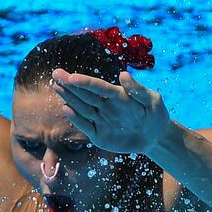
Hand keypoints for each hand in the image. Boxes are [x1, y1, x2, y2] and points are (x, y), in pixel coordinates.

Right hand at [51, 69, 170, 154]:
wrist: (155, 137)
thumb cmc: (155, 115)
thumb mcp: (153, 101)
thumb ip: (138, 90)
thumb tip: (123, 74)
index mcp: (118, 95)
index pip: (99, 87)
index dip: (86, 82)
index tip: (72, 76)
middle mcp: (106, 106)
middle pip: (85, 94)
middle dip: (70, 85)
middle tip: (56, 74)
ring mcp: (101, 120)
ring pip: (82, 108)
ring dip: (69, 98)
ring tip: (56, 86)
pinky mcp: (98, 135)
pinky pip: (86, 126)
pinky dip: (76, 119)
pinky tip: (67, 109)